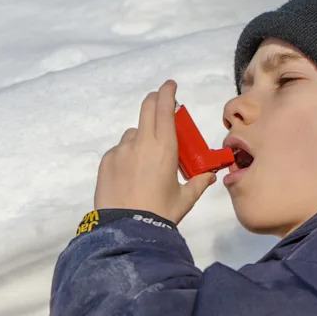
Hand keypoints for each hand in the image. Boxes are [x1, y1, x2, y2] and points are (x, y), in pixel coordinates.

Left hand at [94, 80, 215, 223]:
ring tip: (145, 162)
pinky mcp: (106, 161)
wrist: (126, 229)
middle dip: (154, 101)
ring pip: (132, 134)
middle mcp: (141, 142)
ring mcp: (120, 151)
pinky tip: (129, 175)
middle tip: (160, 106)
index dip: (167, 92)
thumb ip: (198, 183)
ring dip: (141, 138)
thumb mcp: (184, 199)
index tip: (170, 86)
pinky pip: (118, 151)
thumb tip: (210, 176)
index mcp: (164, 147)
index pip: (164, 108)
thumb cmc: (160, 213)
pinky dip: (126, 155)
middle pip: (146, 108)